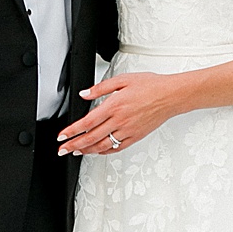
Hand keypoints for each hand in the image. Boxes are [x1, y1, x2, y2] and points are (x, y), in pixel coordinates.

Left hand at [58, 72, 177, 155]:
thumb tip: (84, 94)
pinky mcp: (136, 136)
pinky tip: (97, 151)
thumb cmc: (150, 86)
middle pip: (91, 137)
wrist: (171, 95)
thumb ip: (100, 88)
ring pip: (103, 145)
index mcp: (114, 105)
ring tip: (76, 152)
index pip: (87, 122)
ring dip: (87, 150)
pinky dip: (105, 151)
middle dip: (74, 145)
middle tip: (62, 150)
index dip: (72, 131)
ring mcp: (128, 130)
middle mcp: (120, 120)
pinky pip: (117, 148)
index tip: (62, 136)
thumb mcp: (123, 79)